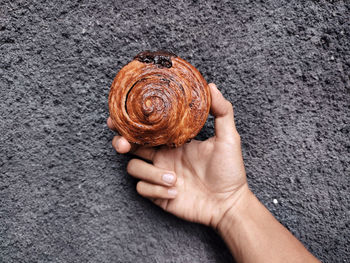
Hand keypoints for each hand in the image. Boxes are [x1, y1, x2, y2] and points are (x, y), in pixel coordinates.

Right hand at [108, 83, 247, 227]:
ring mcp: (159, 175)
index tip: (119, 115)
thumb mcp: (228, 137)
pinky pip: (142, 189)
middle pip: (130, 146)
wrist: (229, 203)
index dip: (130, 121)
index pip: (146, 128)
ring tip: (175, 179)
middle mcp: (162, 156)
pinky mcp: (158, 195)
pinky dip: (157, 191)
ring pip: (134, 168)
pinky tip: (176, 192)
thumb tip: (211, 86)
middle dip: (121, 143)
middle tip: (124, 145)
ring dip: (151, 173)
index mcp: (172, 141)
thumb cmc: (229, 170)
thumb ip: (222, 111)